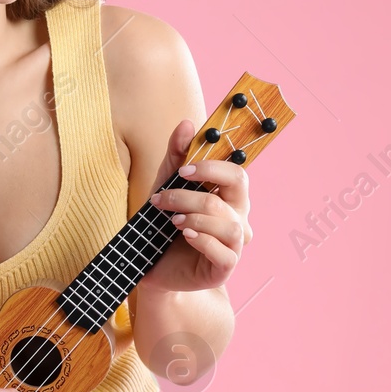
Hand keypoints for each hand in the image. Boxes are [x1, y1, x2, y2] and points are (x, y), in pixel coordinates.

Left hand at [136, 118, 251, 295]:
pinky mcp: (225, 268)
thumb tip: (187, 124)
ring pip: (228, 223)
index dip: (212, 167)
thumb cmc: (164, 224)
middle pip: (237, 190)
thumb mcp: (166, 185)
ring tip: (173, 220)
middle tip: (164, 197)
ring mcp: (234, 244)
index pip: (237, 172)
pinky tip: (185, 235)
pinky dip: (203, 240)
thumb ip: (177, 156)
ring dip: (195, 216)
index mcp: (229, 196)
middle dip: (196, 191)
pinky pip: (224, 252)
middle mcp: (237, 218)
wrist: (152, 265)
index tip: (183, 169)